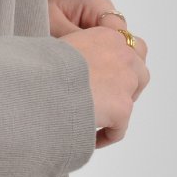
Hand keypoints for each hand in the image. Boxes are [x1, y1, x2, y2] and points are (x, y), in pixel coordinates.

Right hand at [51, 0, 149, 147]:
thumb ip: (71, 51)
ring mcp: (125, 82)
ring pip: (133, 97)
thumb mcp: (56, 46)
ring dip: (120, 106)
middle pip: (138, 69)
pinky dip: (107, 135)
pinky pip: (119, 128)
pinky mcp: (122, 108)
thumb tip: (63, 65)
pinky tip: (90, 140)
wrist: (40, 84)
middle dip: (126, 83)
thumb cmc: (38, 66)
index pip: (124, 45)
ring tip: (100, 117)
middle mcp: (122, 55)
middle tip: (105, 97)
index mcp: (106, 36)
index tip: (100, 75)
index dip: (115, 61)